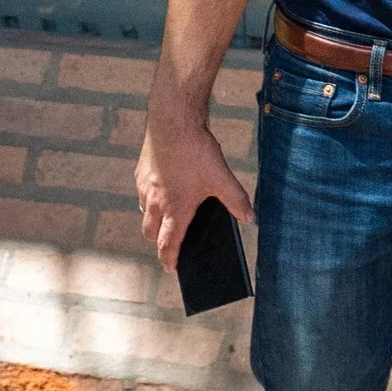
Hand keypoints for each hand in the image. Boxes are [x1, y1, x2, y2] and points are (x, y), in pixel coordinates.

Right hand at [136, 119, 253, 271]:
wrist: (172, 122)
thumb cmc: (196, 151)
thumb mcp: (222, 178)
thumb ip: (237, 201)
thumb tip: (251, 219)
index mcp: (174, 208)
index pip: (167, 244)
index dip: (169, 258)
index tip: (171, 268)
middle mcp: (154, 202)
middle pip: (150, 232)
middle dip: (159, 241)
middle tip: (169, 242)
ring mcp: (144, 187)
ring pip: (144, 212)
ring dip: (154, 218)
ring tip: (169, 215)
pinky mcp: (140, 172)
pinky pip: (143, 192)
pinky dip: (152, 197)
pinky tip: (165, 187)